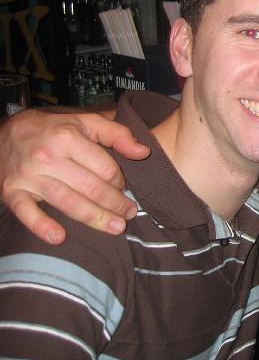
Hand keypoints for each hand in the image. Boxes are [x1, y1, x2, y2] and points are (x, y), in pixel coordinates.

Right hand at [0, 109, 148, 243]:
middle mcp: (47, 157)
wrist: (5, 134)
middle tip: (129, 214)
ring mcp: (28, 177)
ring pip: (68, 202)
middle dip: (115, 204)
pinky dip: (42, 226)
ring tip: (115, 228)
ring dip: (94, 218)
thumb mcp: (86, 122)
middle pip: (90, 188)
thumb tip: (143, 152)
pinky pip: (26, 213)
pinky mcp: (12, 192)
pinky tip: (59, 237)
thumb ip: (117, 134)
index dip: (120, 181)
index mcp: (67, 138)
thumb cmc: (53, 130)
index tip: (125, 188)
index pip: (104, 168)